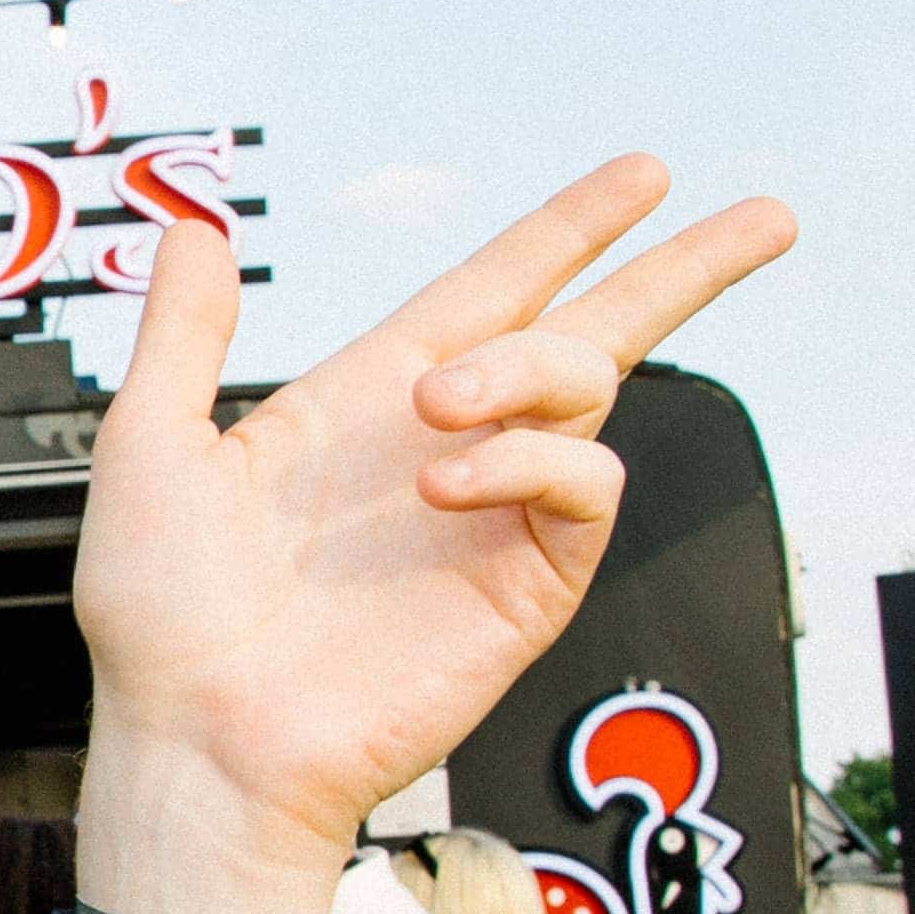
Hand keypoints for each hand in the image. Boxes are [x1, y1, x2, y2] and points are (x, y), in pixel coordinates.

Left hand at [70, 154, 795, 913]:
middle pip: (596, 330)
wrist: (197, 739)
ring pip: (585, 389)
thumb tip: (191, 234)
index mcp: (369, 401)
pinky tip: (452, 477)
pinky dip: (535, 457)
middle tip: (762, 219)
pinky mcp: (523, 588)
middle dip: (682, 271)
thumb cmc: (161, 619)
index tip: (642, 174)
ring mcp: (493, 517)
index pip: (497, 288)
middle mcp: (447, 448)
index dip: (569, 229)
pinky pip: (583, 486)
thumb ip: (184, 337)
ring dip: (528, 369)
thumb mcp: (152, 444)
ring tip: (439, 403)